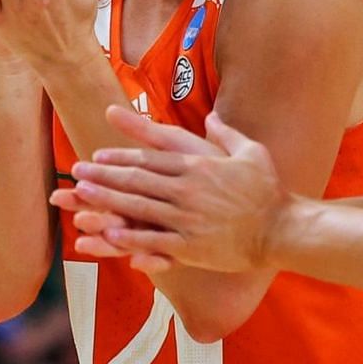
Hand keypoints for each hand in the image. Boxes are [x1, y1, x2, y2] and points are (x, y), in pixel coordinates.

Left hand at [52, 105, 288, 273]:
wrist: (283, 229)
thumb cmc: (268, 189)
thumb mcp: (250, 151)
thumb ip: (226, 133)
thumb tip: (212, 117)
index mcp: (198, 165)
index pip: (152, 157)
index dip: (122, 155)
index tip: (99, 154)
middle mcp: (188, 189)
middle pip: (138, 179)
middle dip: (105, 175)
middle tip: (78, 172)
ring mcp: (188, 218)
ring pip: (139, 208)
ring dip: (108, 201)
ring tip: (82, 197)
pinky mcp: (192, 246)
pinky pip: (155, 241)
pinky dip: (132, 237)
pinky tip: (109, 233)